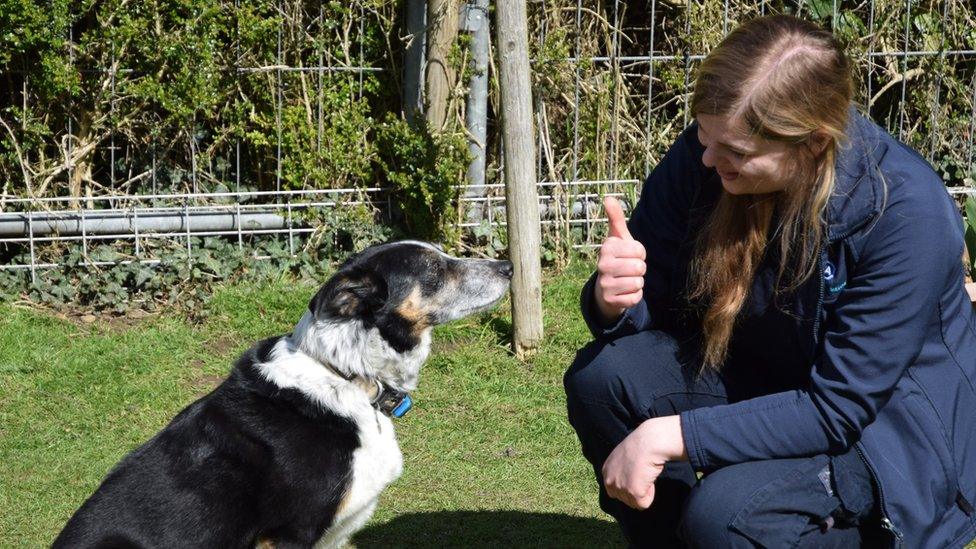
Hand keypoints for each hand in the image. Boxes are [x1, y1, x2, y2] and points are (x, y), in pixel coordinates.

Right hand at [595, 196, 646, 324]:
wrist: (605, 287)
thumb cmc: (617, 258)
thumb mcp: (617, 238)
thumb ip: (616, 218)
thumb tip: (608, 197)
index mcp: (606, 248)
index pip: (639, 250)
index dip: (640, 253)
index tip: (630, 255)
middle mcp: (602, 266)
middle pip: (640, 267)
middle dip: (640, 269)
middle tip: (629, 269)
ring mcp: (605, 284)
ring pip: (639, 283)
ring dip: (638, 282)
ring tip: (627, 279)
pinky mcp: (611, 301)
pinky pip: (635, 298)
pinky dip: (634, 296)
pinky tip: (625, 292)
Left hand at [602, 416, 686, 509]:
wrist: (647, 443)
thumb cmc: (640, 445)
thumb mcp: (622, 457)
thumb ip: (620, 471)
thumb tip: (628, 481)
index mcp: (606, 472)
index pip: (614, 492)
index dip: (628, 487)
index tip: (636, 475)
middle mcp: (609, 481)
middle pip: (624, 500)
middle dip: (636, 491)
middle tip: (642, 474)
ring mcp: (620, 487)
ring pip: (634, 503)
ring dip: (643, 492)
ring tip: (645, 475)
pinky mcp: (633, 492)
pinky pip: (643, 504)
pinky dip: (650, 495)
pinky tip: (649, 480)